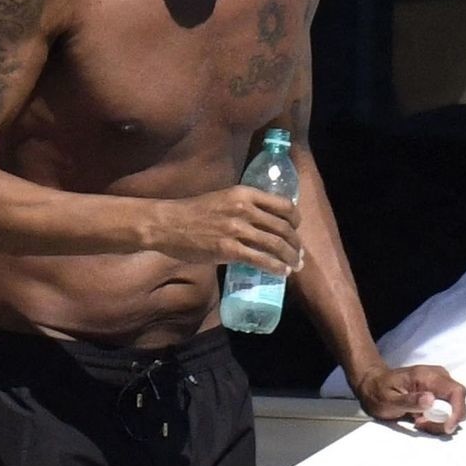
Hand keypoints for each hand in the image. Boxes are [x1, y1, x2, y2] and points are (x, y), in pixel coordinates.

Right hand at [155, 187, 303, 275]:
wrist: (167, 224)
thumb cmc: (192, 212)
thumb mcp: (222, 198)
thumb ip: (243, 206)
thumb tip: (264, 221)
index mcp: (244, 193)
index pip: (283, 205)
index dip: (296, 219)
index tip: (296, 228)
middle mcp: (244, 209)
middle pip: (283, 227)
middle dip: (295, 243)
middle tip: (298, 253)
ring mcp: (237, 229)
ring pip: (276, 244)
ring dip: (290, 257)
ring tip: (294, 265)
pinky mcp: (229, 249)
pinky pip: (261, 260)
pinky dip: (276, 267)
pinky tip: (281, 272)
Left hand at [355, 364, 465, 434]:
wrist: (372, 384)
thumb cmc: (378, 391)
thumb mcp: (388, 400)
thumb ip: (409, 401)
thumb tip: (431, 400)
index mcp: (427, 376)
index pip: (456, 392)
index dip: (457, 411)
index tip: (447, 426)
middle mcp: (438, 377)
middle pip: (458, 402)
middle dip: (446, 419)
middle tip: (423, 424)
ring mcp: (440, 384)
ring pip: (454, 408)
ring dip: (440, 421)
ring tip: (418, 422)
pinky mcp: (439, 392)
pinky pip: (447, 409)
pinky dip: (437, 419)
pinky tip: (420, 419)